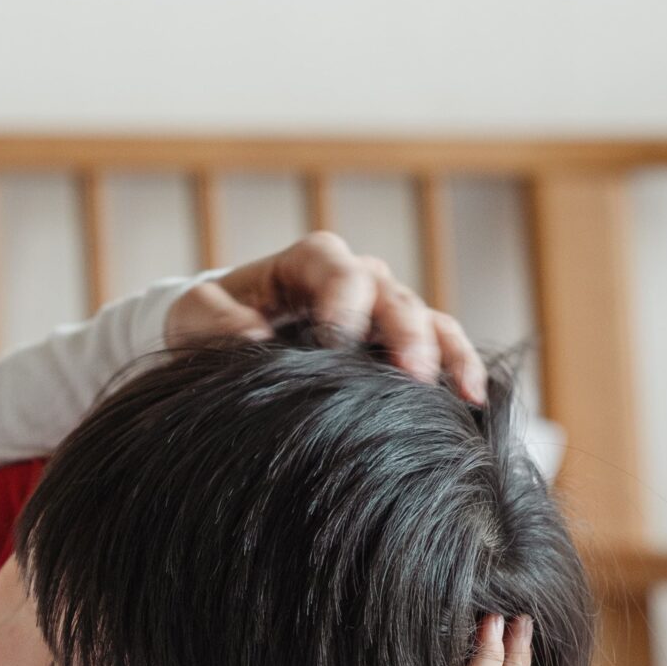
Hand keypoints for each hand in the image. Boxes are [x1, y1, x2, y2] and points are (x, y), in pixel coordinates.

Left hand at [164, 231, 487, 403]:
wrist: (223, 341)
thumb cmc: (210, 321)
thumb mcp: (194, 316)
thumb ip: (217, 320)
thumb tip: (253, 337)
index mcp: (309, 263)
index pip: (339, 272)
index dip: (343, 305)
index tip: (334, 346)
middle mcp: (357, 280)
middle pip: (393, 296)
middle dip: (406, 332)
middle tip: (410, 374)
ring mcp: (383, 311)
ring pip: (428, 321)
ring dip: (446, 354)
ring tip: (461, 391)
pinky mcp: (398, 346)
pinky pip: (441, 349)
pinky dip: (459, 371)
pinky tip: (472, 402)